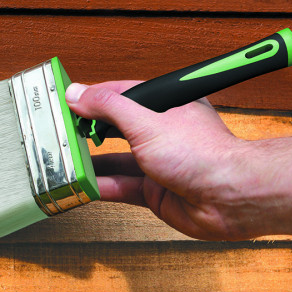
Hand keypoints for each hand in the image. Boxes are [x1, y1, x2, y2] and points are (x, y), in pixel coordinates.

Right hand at [64, 80, 260, 239]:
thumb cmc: (203, 154)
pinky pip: (121, 186)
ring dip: (92, 162)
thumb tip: (79, 93)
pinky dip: (101, 186)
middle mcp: (162, 133)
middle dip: (89, 131)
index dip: (93, 98)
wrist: (230, 197)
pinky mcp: (155, 192)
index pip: (121, 94)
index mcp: (166, 106)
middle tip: (60, 132)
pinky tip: (83, 185)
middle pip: (116, 128)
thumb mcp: (146, 122)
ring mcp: (158, 163)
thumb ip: (109, 108)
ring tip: (65, 161)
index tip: (67, 101)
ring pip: (117, 160)